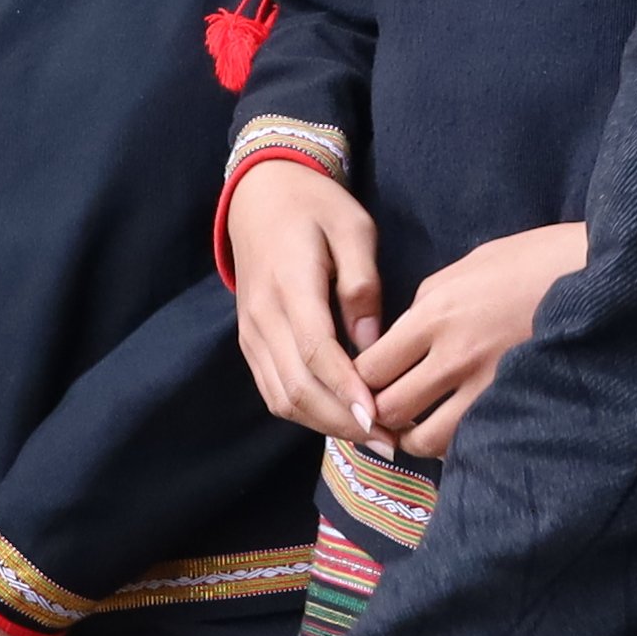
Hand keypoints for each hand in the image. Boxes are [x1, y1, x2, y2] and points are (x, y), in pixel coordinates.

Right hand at [227, 160, 387, 438]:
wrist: (259, 195)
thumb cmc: (315, 206)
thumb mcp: (353, 228)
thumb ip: (362, 285)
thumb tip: (372, 343)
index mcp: (290, 283)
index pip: (316, 350)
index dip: (346, 389)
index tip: (378, 417)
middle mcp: (263, 315)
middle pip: (297, 386)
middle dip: (341, 421)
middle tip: (387, 440)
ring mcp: (251, 332)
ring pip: (282, 396)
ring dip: (324, 424)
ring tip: (369, 437)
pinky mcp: (250, 342)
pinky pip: (273, 390)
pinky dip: (305, 413)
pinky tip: (340, 419)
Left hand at [358, 223, 588, 458]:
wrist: (596, 274)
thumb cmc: (532, 260)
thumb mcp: (465, 268)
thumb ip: (424, 306)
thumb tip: (400, 338)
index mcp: (434, 313)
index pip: (370, 368)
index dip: (358, 382)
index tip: (363, 385)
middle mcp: (454, 354)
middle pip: (389, 408)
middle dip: (378, 416)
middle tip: (381, 416)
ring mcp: (486, 384)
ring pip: (425, 438)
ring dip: (413, 439)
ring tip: (416, 430)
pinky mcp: (515, 402)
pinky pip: (469, 441)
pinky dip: (453, 444)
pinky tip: (454, 431)